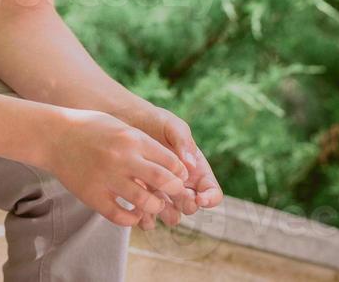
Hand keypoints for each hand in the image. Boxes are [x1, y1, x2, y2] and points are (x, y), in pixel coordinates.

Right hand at [43, 108, 195, 229]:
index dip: (180, 172)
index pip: (170, 160)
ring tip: (155, 205)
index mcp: (131, 138)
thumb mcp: (119, 125)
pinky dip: (131, 219)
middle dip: (175, 191)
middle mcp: (122, 158)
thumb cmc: (88, 127)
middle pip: (163, 181)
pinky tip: (134, 215)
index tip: (180, 177)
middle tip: (176, 194)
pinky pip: (119, 215)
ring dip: (155, 207)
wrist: (53, 135)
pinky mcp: (92, 195)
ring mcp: (106, 178)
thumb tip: (169, 162)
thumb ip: (141, 142)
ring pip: (144, 201)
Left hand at [122, 102, 222, 225]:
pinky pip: (148, 214)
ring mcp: (163, 192)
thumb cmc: (154, 121)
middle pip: (191, 206)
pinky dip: (146, 217)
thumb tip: (191, 165)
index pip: (212, 193)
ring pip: (171, 215)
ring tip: (155, 205)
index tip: (199, 198)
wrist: (126, 121)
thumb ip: (183, 142)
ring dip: (166, 215)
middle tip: (174, 194)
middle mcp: (182, 185)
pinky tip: (139, 212)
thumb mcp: (172, 126)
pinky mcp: (143, 195)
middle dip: (185, 205)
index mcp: (196, 171)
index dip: (210, 199)